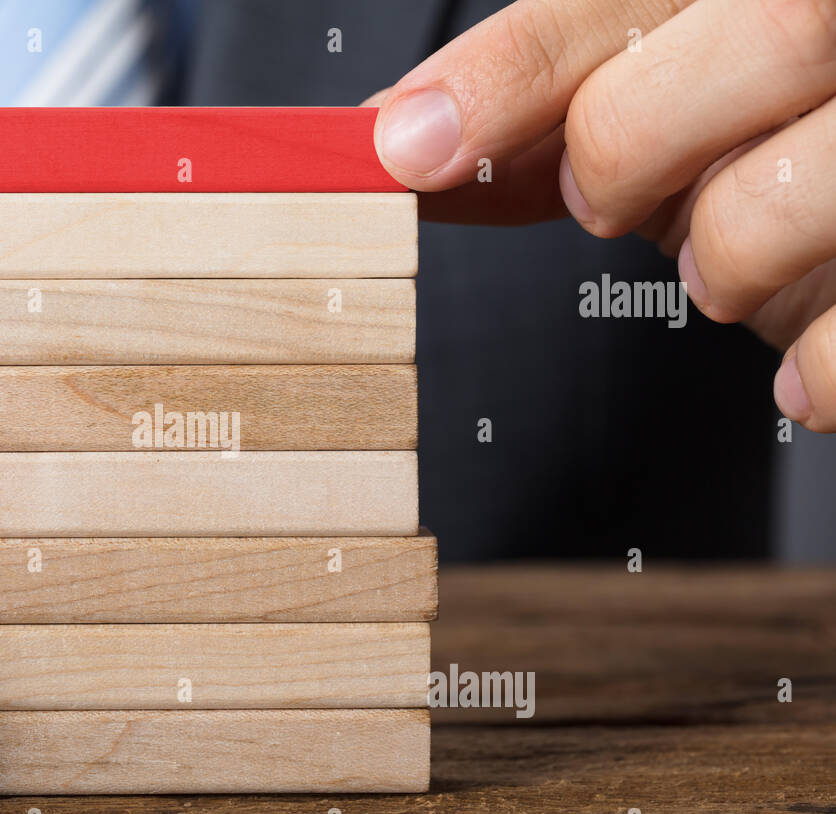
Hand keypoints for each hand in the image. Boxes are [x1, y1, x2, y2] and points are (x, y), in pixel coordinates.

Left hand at [368, 0, 835, 431]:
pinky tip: (804, 361)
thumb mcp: (670, 93)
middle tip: (620, 195)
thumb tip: (398, 140)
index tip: (407, 147)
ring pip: (761, 207)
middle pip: (712, 68)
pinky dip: (810, 366)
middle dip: (624, 152)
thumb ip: (548, 104)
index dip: (503, 75)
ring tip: (736, 258)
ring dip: (720, 255)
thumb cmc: (772, 134)